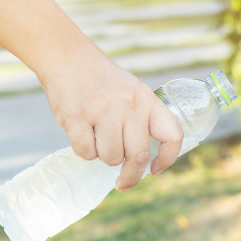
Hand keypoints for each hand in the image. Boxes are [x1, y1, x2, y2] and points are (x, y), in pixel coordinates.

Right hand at [39, 44, 183, 190]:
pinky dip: (84, 151)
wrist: (67, 57)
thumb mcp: (133, 92)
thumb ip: (143, 119)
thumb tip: (145, 161)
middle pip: (138, 156)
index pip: (172, 136)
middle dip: (131, 176)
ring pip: (111, 157)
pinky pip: (86, 153)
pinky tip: (82, 134)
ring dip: (104, 157)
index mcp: (148, 100)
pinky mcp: (77, 117)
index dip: (167, 159)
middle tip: (123, 183)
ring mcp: (103, 111)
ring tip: (97, 138)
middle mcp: (129, 106)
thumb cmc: (103, 81)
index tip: (154, 170)